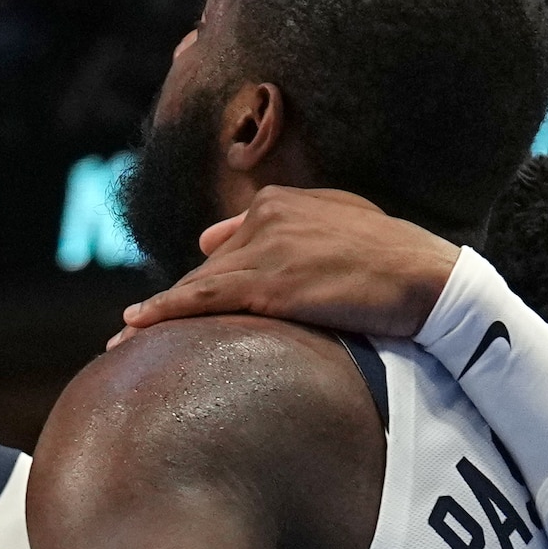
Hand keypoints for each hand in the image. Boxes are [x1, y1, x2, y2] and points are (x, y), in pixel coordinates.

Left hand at [111, 184, 459, 345]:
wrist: (426, 278)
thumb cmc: (392, 259)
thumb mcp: (336, 223)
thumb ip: (278, 224)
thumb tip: (209, 236)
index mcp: (279, 202)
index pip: (225, 249)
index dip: (198, 284)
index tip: (166, 308)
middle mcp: (264, 218)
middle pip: (206, 270)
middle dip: (171, 304)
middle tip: (131, 340)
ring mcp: (264, 249)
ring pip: (197, 286)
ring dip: (155, 317)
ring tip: (121, 346)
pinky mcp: (267, 284)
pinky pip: (202, 299)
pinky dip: (164, 312)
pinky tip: (134, 326)